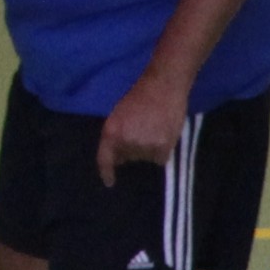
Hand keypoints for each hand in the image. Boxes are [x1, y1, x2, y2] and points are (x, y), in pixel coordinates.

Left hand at [96, 73, 186, 187]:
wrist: (163, 87)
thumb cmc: (140, 96)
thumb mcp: (120, 114)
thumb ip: (117, 135)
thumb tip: (119, 158)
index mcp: (112, 131)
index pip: (105, 159)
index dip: (106, 172)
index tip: (110, 182)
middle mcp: (126, 141)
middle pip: (128, 158)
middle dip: (133, 149)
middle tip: (143, 132)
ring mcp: (144, 146)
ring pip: (146, 158)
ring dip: (149, 149)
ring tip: (155, 130)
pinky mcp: (161, 148)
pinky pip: (159, 159)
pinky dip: (162, 151)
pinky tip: (164, 135)